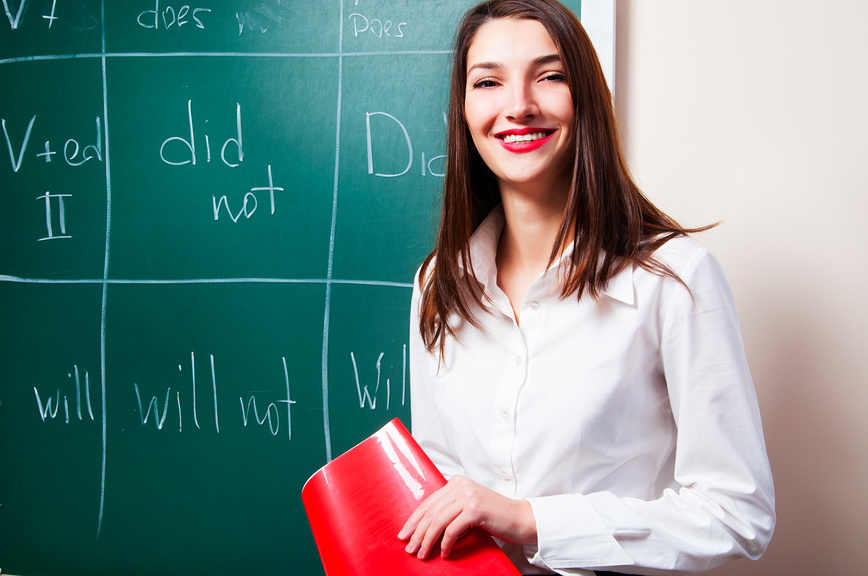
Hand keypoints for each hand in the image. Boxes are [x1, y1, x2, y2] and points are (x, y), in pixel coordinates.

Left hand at [397, 475, 536, 559]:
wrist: (521, 519)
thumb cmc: (495, 517)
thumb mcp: (468, 508)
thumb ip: (450, 509)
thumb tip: (424, 526)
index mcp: (457, 482)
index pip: (428, 502)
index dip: (414, 520)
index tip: (404, 533)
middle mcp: (461, 486)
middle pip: (430, 512)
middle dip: (417, 532)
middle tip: (409, 548)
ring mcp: (468, 496)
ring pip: (438, 521)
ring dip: (427, 541)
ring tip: (422, 554)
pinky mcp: (475, 509)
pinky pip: (451, 530)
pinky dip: (445, 544)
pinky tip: (444, 553)